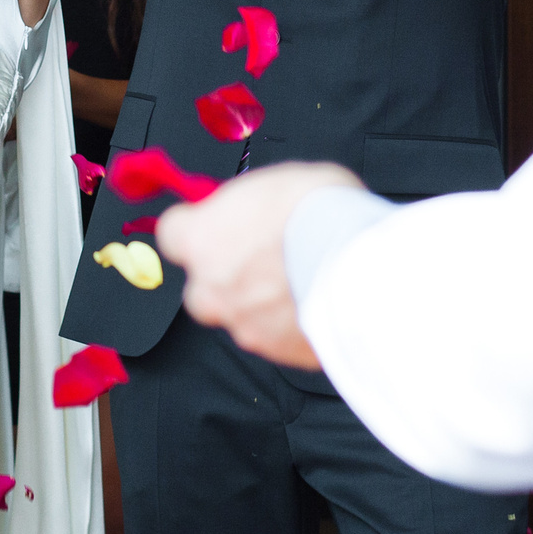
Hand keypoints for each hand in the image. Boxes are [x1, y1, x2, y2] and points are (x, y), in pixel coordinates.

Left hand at [153, 162, 366, 369]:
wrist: (360, 261)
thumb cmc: (319, 212)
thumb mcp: (276, 182)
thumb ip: (252, 206)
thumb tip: (255, 210)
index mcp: (201, 239)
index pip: (172, 235)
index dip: (195, 230)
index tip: (214, 226)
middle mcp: (212, 287)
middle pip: (200, 289)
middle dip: (224, 279)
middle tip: (261, 262)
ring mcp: (244, 325)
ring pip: (241, 318)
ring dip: (261, 304)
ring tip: (298, 282)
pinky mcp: (279, 352)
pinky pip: (278, 339)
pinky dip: (291, 325)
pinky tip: (317, 303)